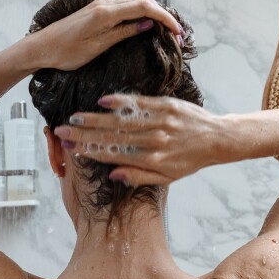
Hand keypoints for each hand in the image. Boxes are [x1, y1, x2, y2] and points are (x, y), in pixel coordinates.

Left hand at [27, 0, 183, 71]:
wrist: (41, 48)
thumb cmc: (65, 52)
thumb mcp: (98, 47)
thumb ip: (124, 33)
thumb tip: (147, 24)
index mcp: (106, 13)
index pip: (144, 7)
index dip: (164, 18)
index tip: (177, 32)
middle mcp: (104, 5)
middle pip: (142, 1)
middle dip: (161, 15)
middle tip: (173, 35)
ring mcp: (100, 6)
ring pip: (134, 2)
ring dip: (150, 13)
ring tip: (161, 31)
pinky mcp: (96, 11)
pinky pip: (123, 7)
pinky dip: (138, 13)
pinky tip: (142, 26)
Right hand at [54, 95, 226, 185]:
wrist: (217, 139)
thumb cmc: (190, 161)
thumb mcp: (167, 178)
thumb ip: (139, 176)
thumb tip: (112, 173)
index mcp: (152, 160)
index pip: (114, 154)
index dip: (89, 150)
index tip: (70, 147)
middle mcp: (154, 141)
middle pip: (112, 136)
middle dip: (84, 134)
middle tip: (62, 130)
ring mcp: (160, 121)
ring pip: (122, 120)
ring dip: (96, 118)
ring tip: (75, 117)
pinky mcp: (167, 105)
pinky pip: (139, 103)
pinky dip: (120, 102)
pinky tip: (102, 101)